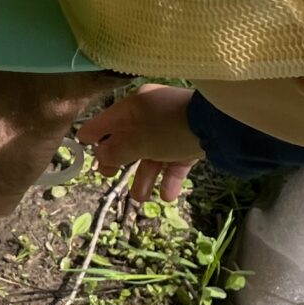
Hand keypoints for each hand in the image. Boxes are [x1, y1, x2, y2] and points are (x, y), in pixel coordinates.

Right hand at [77, 86, 202, 203]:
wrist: (221, 126)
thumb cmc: (170, 128)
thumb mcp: (138, 142)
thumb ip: (116, 151)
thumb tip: (101, 156)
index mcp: (136, 106)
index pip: (108, 120)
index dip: (94, 133)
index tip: (82, 144)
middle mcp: (153, 113)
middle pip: (130, 139)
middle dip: (120, 162)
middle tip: (109, 177)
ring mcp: (175, 127)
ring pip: (153, 154)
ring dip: (146, 177)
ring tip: (142, 198)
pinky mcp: (193, 139)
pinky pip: (176, 160)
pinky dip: (170, 177)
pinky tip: (168, 196)